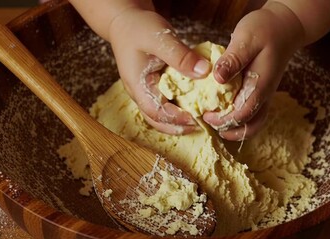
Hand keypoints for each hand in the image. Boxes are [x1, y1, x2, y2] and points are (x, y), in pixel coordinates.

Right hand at [108, 7, 210, 134]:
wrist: (125, 21)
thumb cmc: (138, 27)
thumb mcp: (160, 38)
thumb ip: (180, 56)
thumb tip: (204, 72)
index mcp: (137, 84)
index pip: (154, 111)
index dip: (174, 119)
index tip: (194, 119)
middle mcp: (138, 92)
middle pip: (155, 119)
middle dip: (176, 126)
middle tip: (200, 126)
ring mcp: (143, 90)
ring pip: (159, 114)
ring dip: (176, 121)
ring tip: (198, 120)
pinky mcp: (150, 86)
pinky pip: (163, 103)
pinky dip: (176, 108)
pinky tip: (191, 105)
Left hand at [203, 1, 304, 140]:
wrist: (285, 27)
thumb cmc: (265, 30)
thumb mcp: (246, 38)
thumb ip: (233, 59)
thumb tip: (217, 78)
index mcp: (260, 86)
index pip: (243, 114)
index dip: (223, 120)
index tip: (206, 114)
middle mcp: (264, 95)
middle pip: (250, 126)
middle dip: (229, 130)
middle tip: (208, 121)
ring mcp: (264, 96)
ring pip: (253, 124)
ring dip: (234, 129)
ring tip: (214, 123)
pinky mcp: (259, 93)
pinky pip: (251, 115)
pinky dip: (237, 120)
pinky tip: (222, 112)